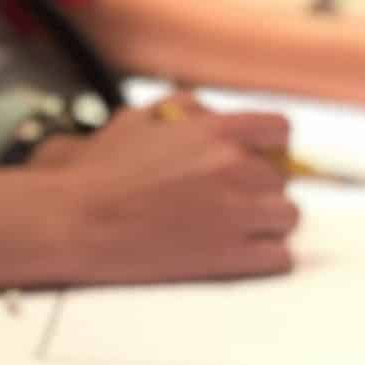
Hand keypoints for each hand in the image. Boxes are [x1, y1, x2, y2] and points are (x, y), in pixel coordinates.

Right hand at [45, 98, 298, 284]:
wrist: (77, 221)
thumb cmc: (99, 174)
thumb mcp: (138, 118)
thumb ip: (182, 107)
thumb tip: (208, 112)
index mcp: (216, 132)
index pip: (279, 131)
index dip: (270, 147)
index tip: (260, 158)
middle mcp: (234, 168)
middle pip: (281, 179)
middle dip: (258, 188)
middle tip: (228, 199)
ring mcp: (236, 214)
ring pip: (287, 216)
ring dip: (266, 222)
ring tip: (235, 227)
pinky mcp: (229, 256)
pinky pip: (280, 257)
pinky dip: (265, 256)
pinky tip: (240, 253)